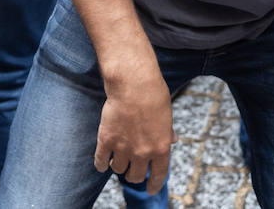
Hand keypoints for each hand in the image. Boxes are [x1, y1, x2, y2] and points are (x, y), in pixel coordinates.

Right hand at [95, 65, 175, 192]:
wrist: (134, 84)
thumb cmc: (154, 95)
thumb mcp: (167, 116)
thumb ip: (167, 132)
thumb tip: (172, 140)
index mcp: (161, 148)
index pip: (158, 175)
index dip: (153, 185)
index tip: (149, 190)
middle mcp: (143, 152)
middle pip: (136, 176)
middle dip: (134, 174)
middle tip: (132, 169)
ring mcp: (123, 148)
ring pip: (118, 170)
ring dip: (119, 166)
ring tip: (118, 160)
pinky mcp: (106, 140)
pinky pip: (101, 160)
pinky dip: (101, 163)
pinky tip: (102, 162)